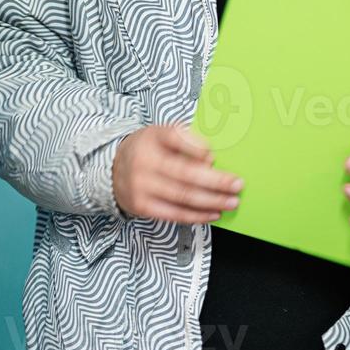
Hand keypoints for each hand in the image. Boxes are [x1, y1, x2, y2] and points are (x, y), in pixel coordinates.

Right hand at [112, 123, 243, 223]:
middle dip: (216, 181)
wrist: (112, 169)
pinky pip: (174, 213)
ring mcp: (142, 186)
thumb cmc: (146, 150)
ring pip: (183, 196)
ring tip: (231, 201)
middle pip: (185, 173)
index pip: (175, 137)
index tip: (213, 154)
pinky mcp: (142, 206)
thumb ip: (185, 141)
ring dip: (212, 201)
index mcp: (152, 137)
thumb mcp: (161, 135)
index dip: (196, 146)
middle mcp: (145, 161)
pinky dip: (197, 215)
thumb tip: (209, 159)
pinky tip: (214, 212)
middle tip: (237, 184)